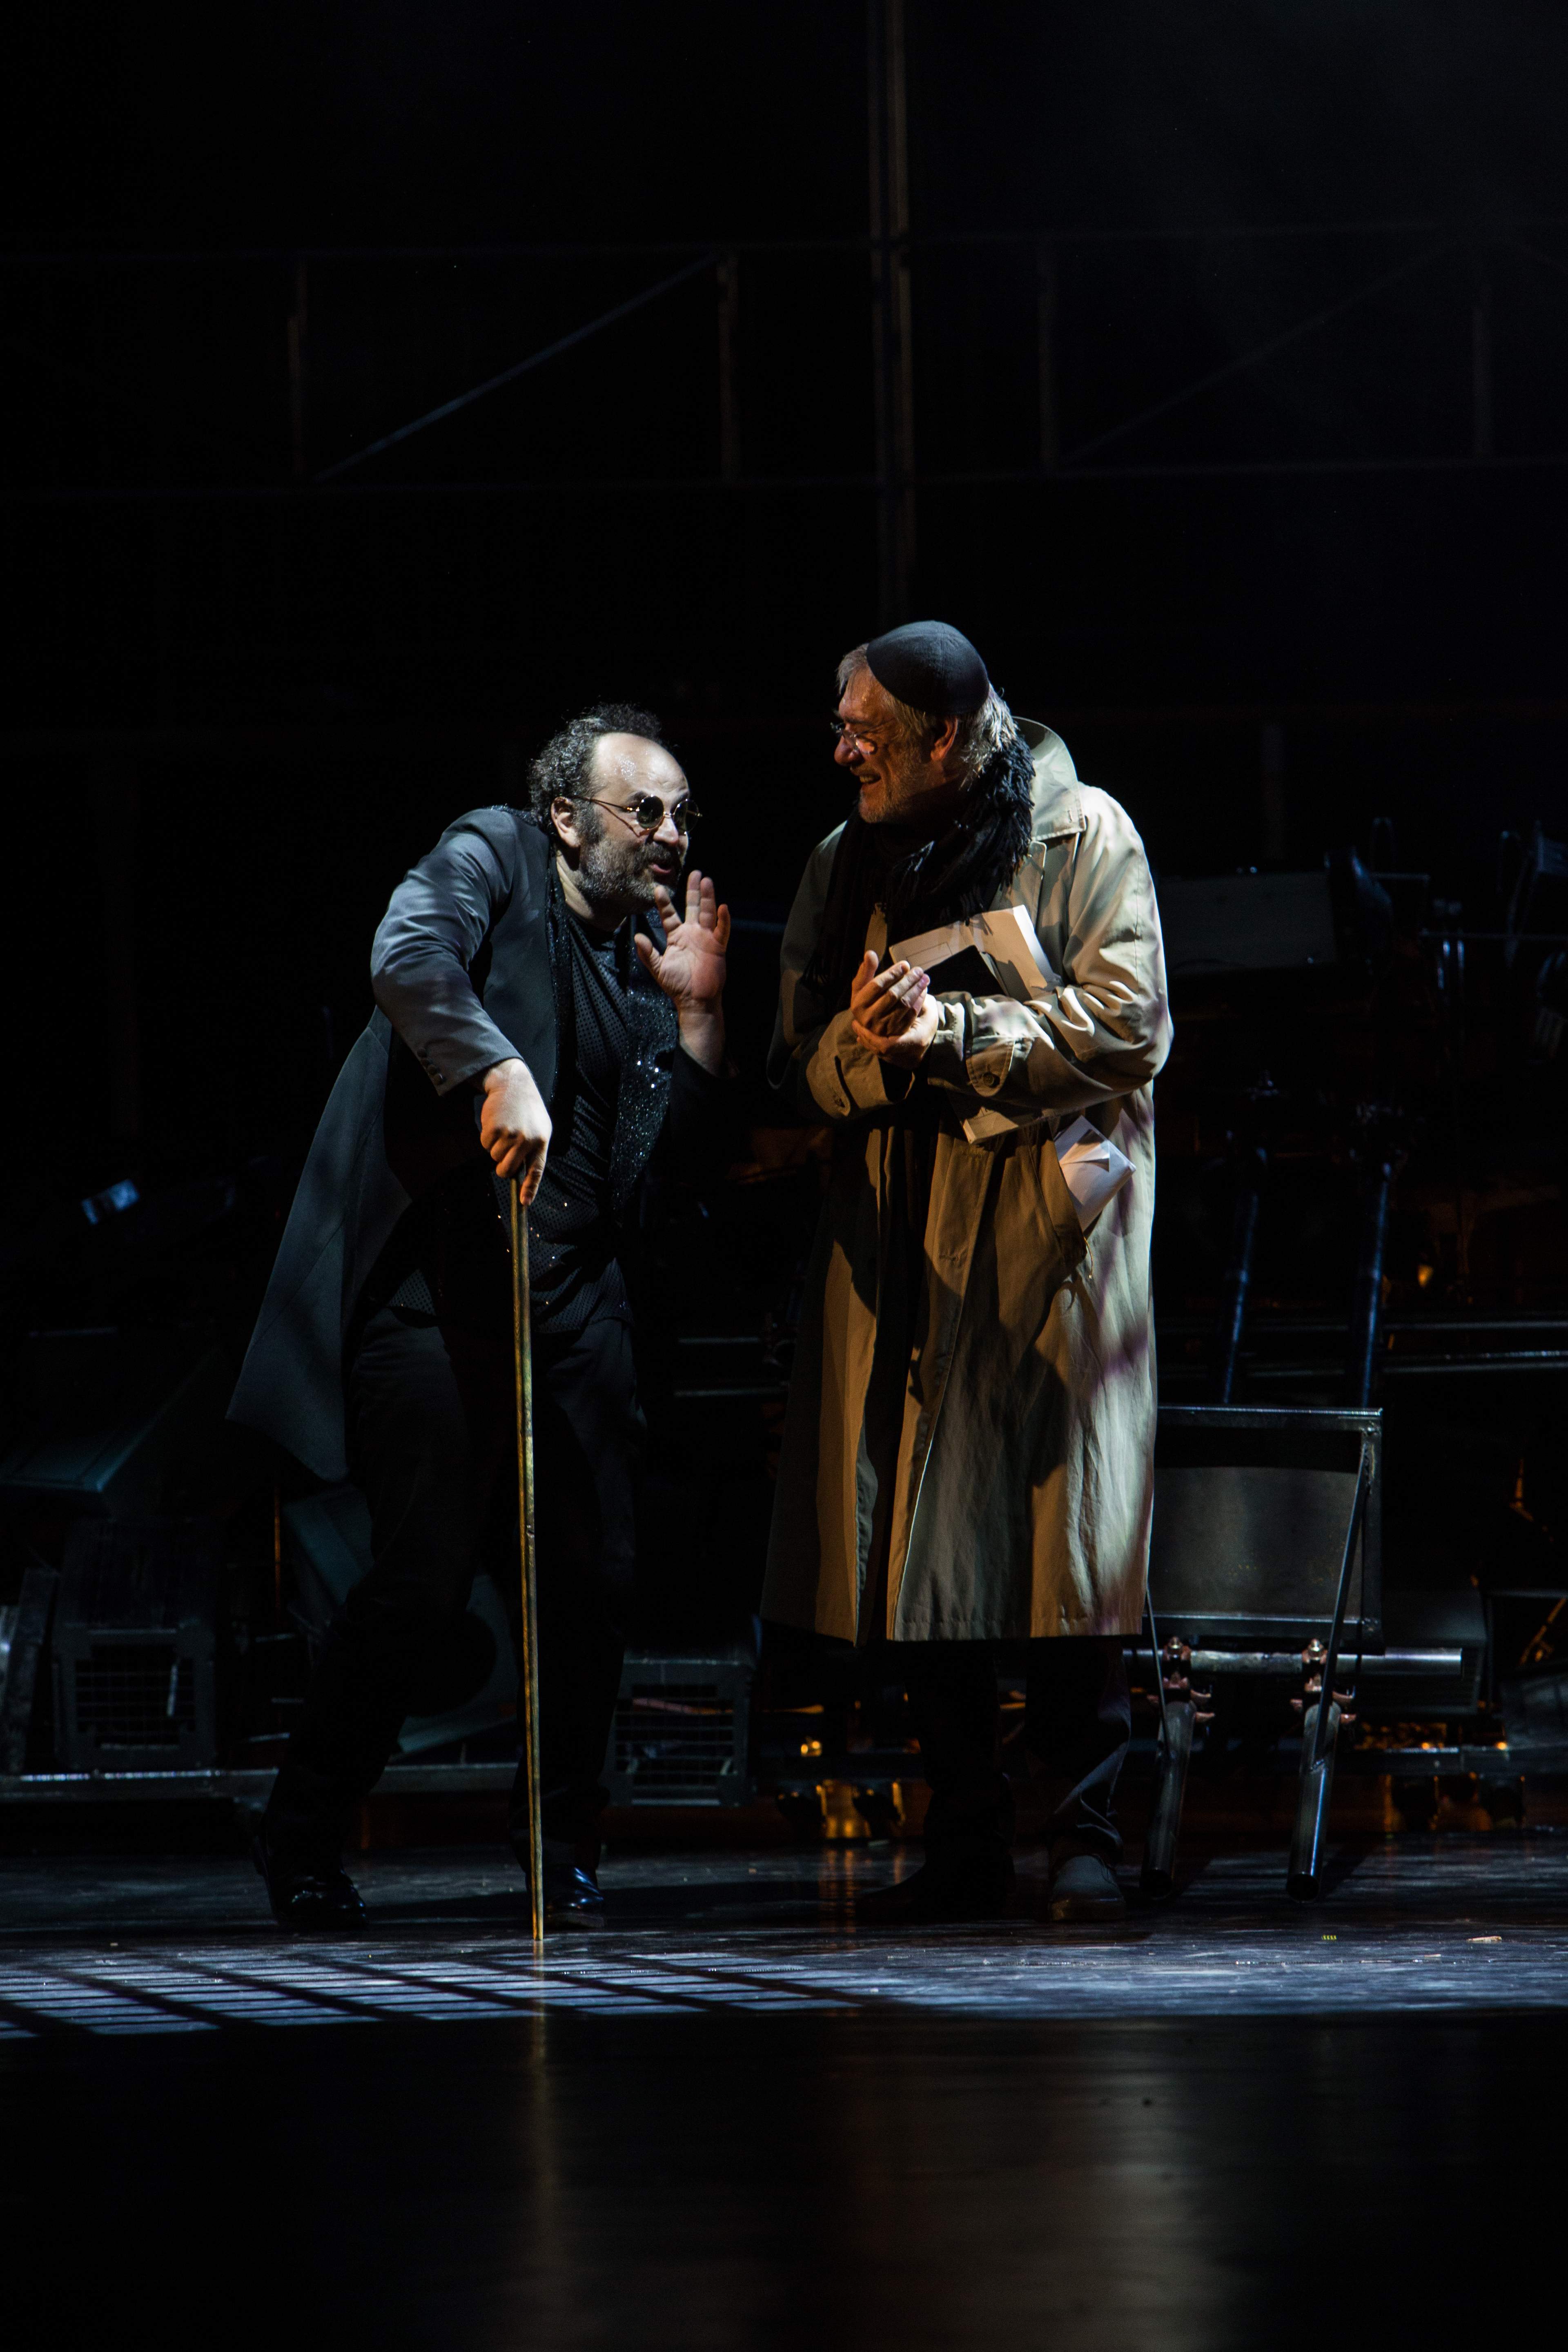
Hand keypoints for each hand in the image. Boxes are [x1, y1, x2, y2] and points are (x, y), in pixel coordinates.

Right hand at [480, 1058, 551, 1201]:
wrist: (513, 1084)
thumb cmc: (527, 1109)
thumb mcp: (540, 1128)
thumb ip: (533, 1150)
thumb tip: (523, 1175)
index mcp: (541, 1141)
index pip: (536, 1171)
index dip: (530, 1188)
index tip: (524, 1203)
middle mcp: (527, 1140)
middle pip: (507, 1170)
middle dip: (502, 1167)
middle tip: (504, 1154)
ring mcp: (510, 1135)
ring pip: (495, 1157)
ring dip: (496, 1148)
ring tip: (505, 1129)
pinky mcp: (494, 1129)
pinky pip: (485, 1145)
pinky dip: (487, 1138)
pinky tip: (496, 1123)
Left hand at [636, 870, 729, 1010]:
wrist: (695, 1001)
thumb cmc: (677, 985)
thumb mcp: (658, 969)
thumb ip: (647, 953)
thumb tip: (637, 936)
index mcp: (677, 936)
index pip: (670, 915)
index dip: (664, 903)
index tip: (657, 889)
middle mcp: (692, 934)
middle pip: (693, 907)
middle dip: (693, 891)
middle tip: (694, 873)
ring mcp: (706, 939)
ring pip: (708, 913)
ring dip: (708, 898)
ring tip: (707, 880)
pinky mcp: (718, 947)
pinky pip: (722, 931)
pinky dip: (723, 920)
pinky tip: (723, 907)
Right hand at [850, 950, 939, 1069]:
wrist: (872, 1025)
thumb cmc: (867, 1000)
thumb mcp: (862, 987)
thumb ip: (866, 971)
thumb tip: (870, 953)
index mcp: (858, 1005)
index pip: (877, 985)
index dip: (892, 973)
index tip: (904, 965)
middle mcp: (869, 1018)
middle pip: (892, 994)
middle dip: (907, 980)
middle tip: (918, 970)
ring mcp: (883, 1027)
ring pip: (904, 1004)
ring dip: (917, 989)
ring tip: (924, 978)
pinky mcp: (896, 1032)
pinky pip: (911, 1013)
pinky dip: (919, 1000)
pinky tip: (924, 990)